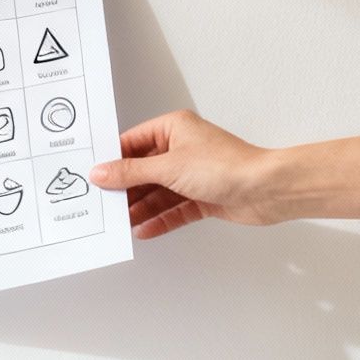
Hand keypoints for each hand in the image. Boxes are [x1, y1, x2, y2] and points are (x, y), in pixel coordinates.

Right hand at [89, 110, 289, 237]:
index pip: (133, 143)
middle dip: (125, 189)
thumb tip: (102, 172)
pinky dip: (160, 219)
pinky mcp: (203, 197)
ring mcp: (193, 174)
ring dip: (140, 208)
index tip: (93, 176)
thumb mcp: (168, 167)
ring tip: (120, 223)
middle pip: (144, 171)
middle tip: (103, 205)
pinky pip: (174, 209)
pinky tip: (144, 230)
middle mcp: (183, 149)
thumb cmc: (226, 166)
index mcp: (174, 129)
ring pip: (158, 193)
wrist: (266, 189)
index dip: (113, 160)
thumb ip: (131, 173)